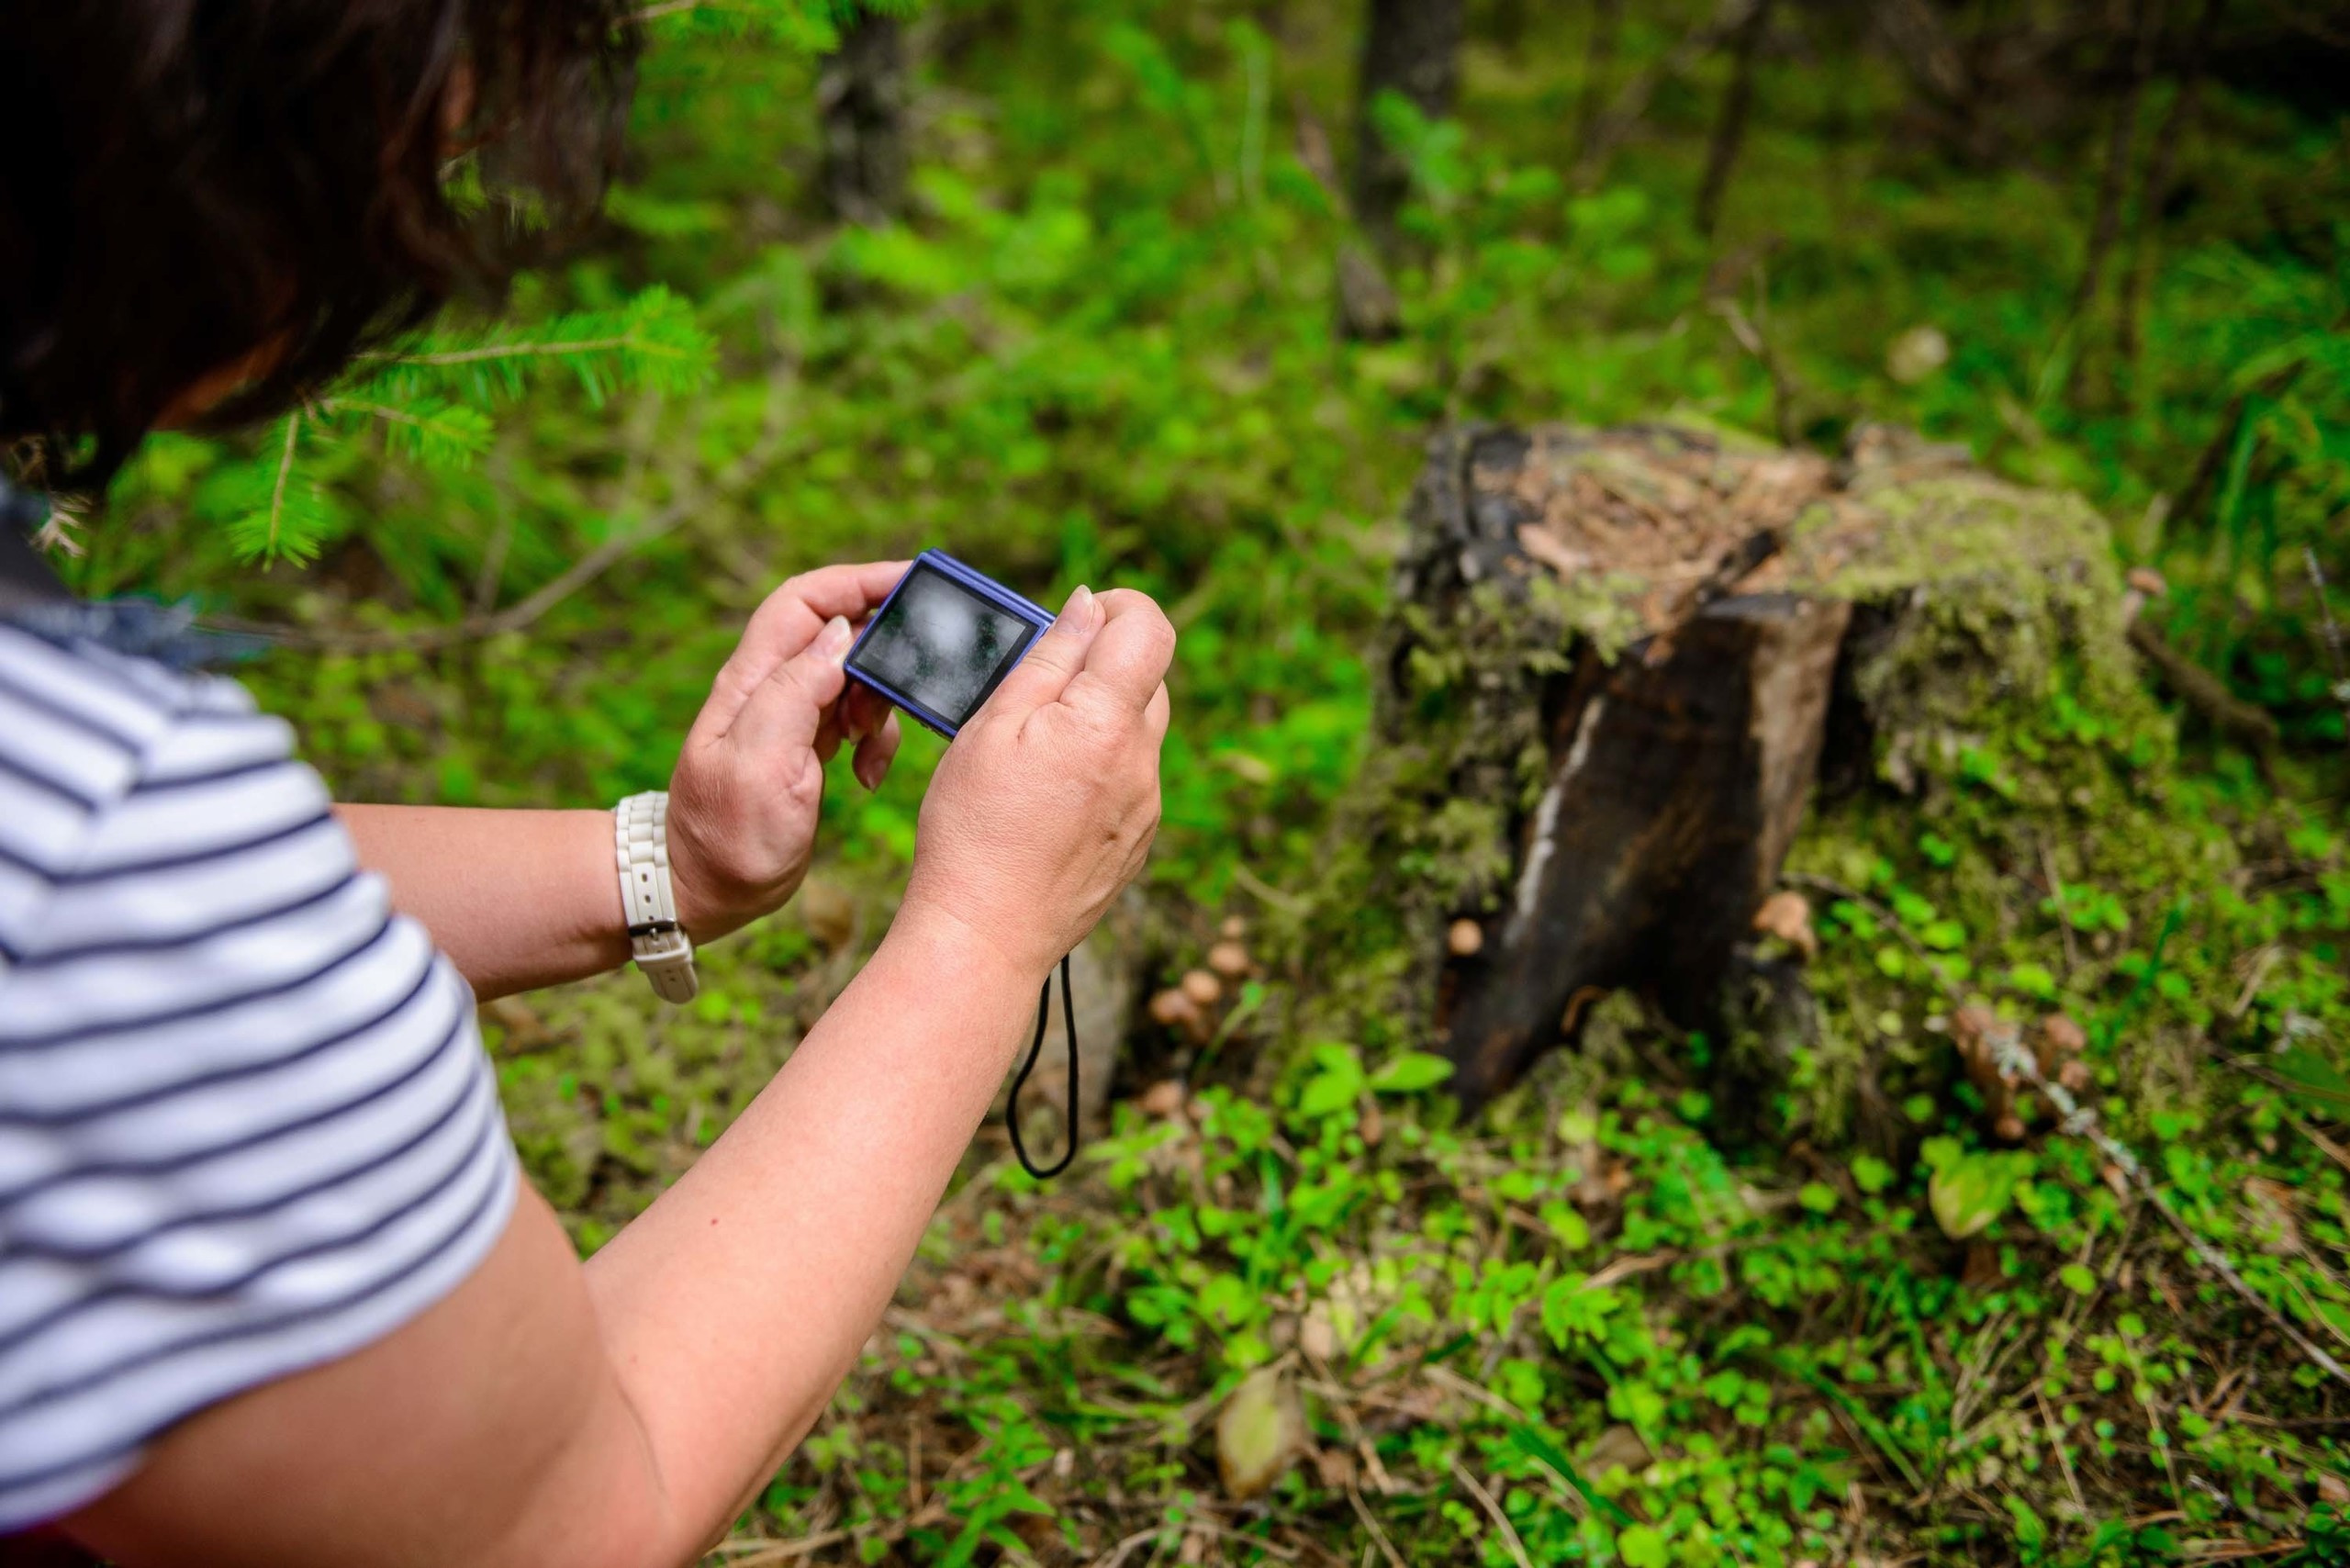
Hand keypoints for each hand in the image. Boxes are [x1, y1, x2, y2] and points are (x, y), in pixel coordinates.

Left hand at [666, 562, 909, 940]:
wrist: (705, 891)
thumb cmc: (727, 837)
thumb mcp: (761, 764)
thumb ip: (796, 692)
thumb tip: (841, 634)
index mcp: (751, 682)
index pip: (805, 601)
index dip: (857, 581)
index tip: (912, 582)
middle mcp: (768, 688)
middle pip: (837, 632)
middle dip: (880, 654)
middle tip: (901, 692)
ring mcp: (787, 717)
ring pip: (853, 676)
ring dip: (879, 704)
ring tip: (869, 746)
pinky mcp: (805, 745)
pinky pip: (855, 717)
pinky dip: (875, 739)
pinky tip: (866, 774)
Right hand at [901, 585, 1174, 976]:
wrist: (986, 935)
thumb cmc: (974, 827)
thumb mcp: (993, 725)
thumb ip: (1049, 659)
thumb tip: (1087, 606)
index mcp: (1107, 723)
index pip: (1150, 629)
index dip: (1117, 608)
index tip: (1076, 621)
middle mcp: (1142, 763)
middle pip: (1148, 679)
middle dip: (1102, 667)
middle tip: (1037, 691)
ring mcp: (1147, 807)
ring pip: (1138, 733)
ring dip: (1099, 721)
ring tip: (1035, 753)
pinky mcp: (1138, 842)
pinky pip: (1131, 781)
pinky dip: (1099, 769)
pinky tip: (1048, 799)